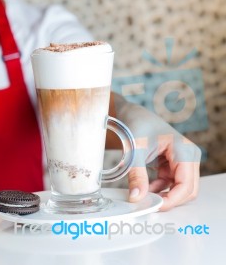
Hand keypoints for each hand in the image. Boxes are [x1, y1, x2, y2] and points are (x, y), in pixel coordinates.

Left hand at [113, 93, 200, 210]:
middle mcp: (188, 156)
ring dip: (163, 194)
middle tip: (148, 203)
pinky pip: (171, 183)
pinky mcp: (174, 164)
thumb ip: (137, 176)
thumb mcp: (135, 151)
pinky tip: (146, 187)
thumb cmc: (136, 125)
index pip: (186, 185)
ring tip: (143, 193)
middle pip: (188, 190)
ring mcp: (183, 160)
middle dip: (170, 199)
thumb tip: (137, 197)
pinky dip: (159, 189)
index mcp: (184, 150)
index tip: (154, 206)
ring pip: (179, 188)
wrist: (132, 114)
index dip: (172, 200)